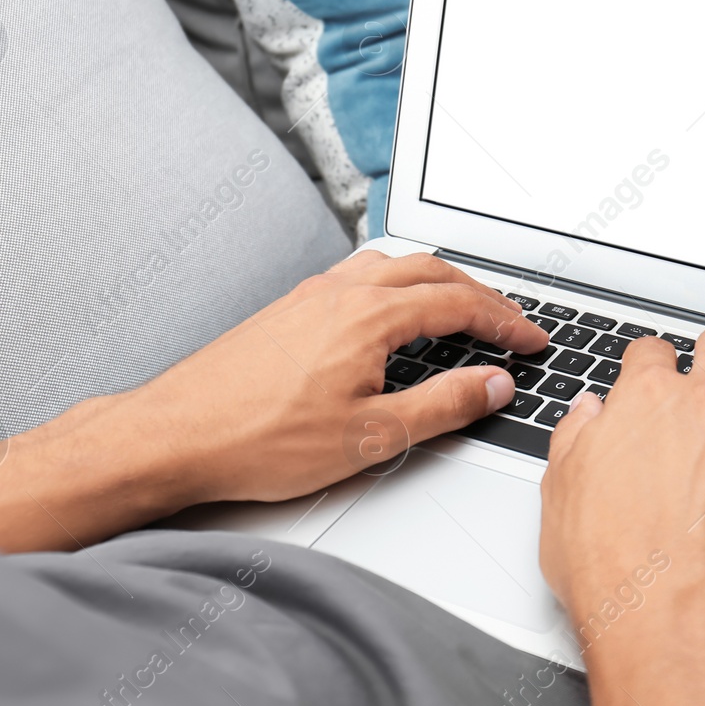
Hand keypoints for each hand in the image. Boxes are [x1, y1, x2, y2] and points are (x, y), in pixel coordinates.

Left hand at [0, 250, 548, 551]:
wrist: (172, 436)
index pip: (460, 302)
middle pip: (431, 270)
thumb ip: (442, 407)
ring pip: (391, 266)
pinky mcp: (287, 310)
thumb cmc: (257, 439)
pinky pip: (357, 276)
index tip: (532, 340)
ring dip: (436, 280)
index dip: (506, 320)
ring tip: (460, 310)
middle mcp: (340, 292)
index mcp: (369, 316)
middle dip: (480, 293)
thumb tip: (493, 385)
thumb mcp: (370, 438)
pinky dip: (395, 285)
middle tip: (509, 323)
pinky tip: (390, 316)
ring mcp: (309, 295)